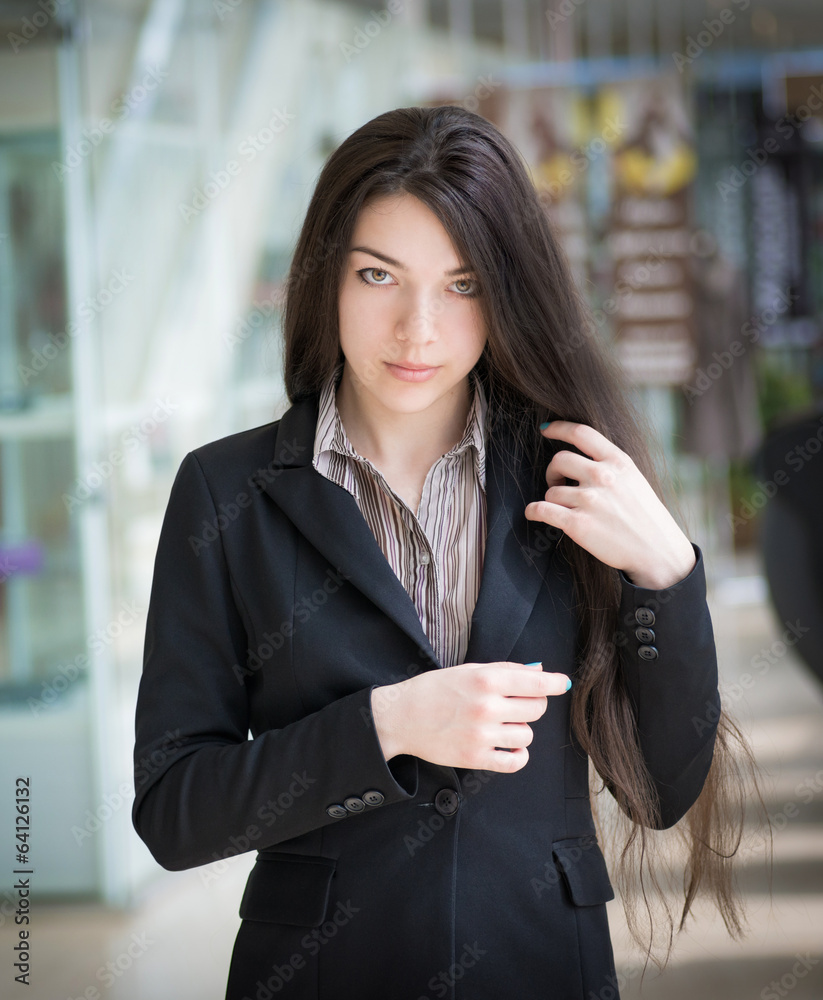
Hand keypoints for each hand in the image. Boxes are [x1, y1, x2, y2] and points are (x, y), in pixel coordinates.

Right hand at [371, 661, 569, 771]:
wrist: (401, 717)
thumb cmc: (435, 689)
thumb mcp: (469, 669)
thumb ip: (505, 670)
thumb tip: (539, 671)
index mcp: (486, 680)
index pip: (536, 683)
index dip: (555, 683)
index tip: (563, 684)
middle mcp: (487, 707)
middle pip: (537, 709)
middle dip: (532, 704)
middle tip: (516, 703)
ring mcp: (482, 735)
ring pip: (527, 735)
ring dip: (521, 729)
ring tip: (502, 724)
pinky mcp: (475, 759)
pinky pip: (515, 762)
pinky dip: (518, 755)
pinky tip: (509, 747)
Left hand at [524, 420, 695, 589]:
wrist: (658, 552)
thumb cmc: (646, 517)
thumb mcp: (634, 479)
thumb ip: (610, 465)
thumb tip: (580, 455)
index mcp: (618, 462)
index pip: (581, 433)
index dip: (558, 428)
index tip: (546, 430)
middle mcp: (603, 477)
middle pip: (559, 460)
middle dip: (553, 472)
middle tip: (558, 483)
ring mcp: (590, 500)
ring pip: (551, 491)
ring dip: (553, 499)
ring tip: (566, 508)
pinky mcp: (578, 524)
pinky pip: (541, 510)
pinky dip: (533, 511)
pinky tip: (534, 513)